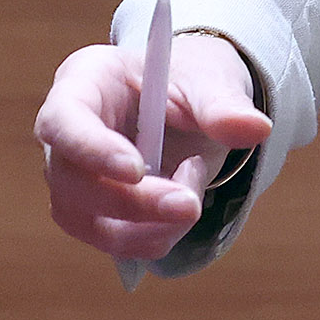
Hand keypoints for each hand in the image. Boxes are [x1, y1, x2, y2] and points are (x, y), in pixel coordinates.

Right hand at [35, 29, 269, 262]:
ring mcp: (73, 177)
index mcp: (84, 82)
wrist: (192, 104)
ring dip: (147, 226)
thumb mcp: (210, 79)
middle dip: (133, 202)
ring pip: (87, 221)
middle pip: (72, 181)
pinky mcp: (92, 212)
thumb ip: (224, 104)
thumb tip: (257, 129)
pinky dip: (154, 237)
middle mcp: (65, 134)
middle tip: (189, 205)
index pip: (62, 121)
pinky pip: (112, 241)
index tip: (137, 169)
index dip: (91, 149)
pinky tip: (185, 205)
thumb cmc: (189, 80)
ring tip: (194, 194)